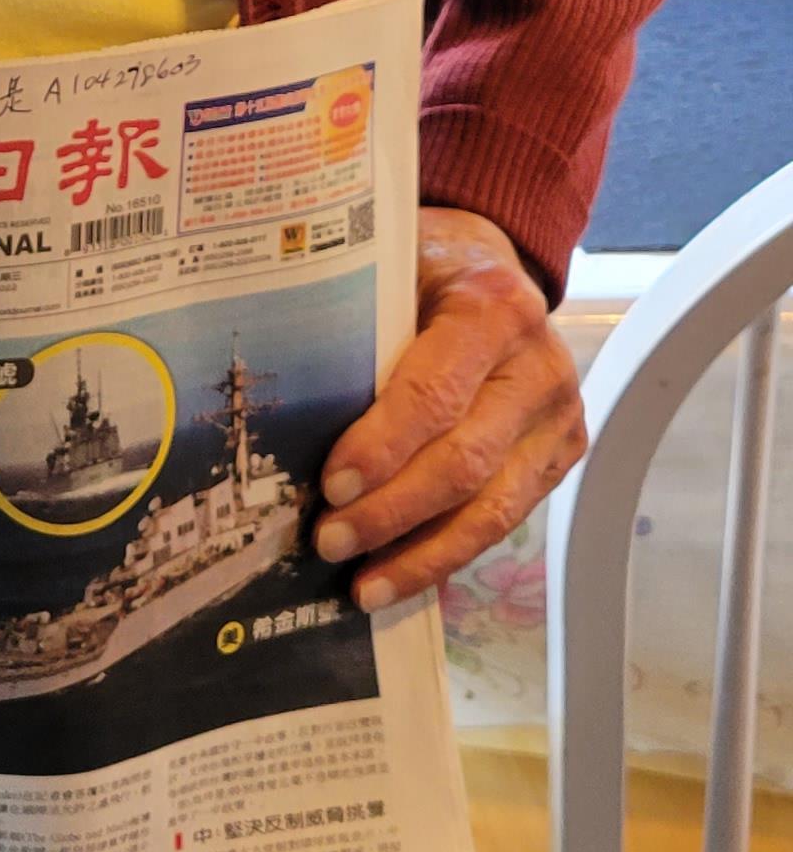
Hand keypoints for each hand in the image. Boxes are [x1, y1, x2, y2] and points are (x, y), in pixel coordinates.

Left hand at [315, 208, 584, 610]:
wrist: (495, 266)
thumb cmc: (426, 271)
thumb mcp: (393, 272)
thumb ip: (361, 328)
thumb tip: (290, 412)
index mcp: (494, 309)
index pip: (435, 394)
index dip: (382, 448)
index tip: (330, 486)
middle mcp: (540, 366)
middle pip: (464, 461)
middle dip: (391, 512)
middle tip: (329, 540)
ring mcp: (559, 416)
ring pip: (492, 508)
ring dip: (421, 554)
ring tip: (362, 586)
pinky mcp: (561, 453)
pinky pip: (505, 518)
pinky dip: (449, 553)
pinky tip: (401, 575)